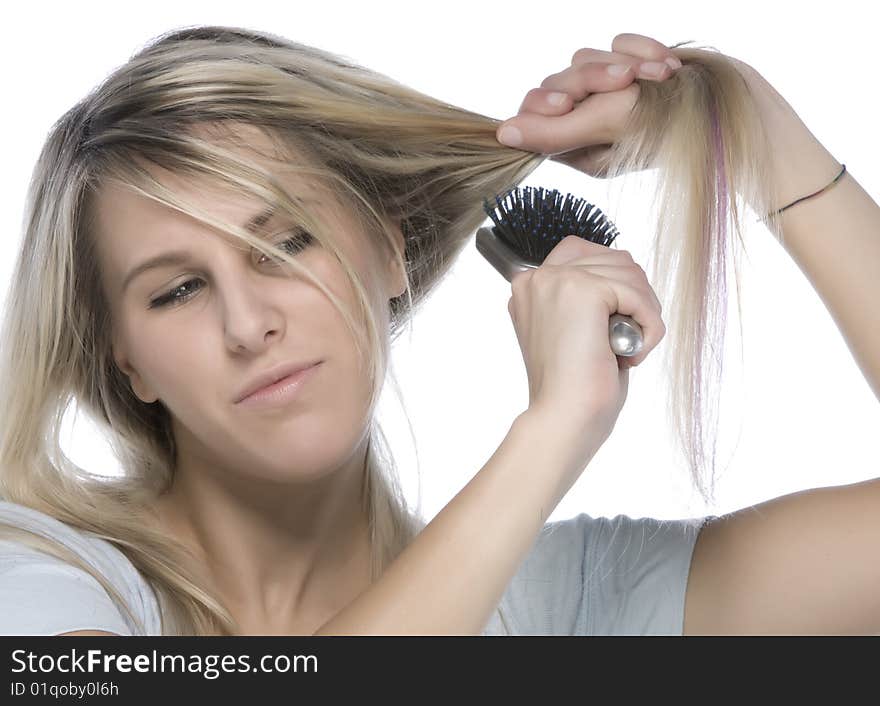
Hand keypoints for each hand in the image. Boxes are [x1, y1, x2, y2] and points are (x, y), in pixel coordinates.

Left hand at [495, 33, 681, 176]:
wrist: (738, 113)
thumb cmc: (671, 130)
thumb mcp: (605, 130)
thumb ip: (553, 132)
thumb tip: (504, 133)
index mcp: (577, 146)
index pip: (537, 113)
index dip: (546, 100)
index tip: (567, 102)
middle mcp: (591, 121)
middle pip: (562, 79)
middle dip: (593, 76)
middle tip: (625, 83)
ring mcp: (615, 96)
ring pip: (590, 57)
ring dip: (626, 62)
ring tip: (661, 77)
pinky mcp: (638, 71)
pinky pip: (622, 43)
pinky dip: (644, 49)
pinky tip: (669, 67)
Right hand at [508, 234, 664, 451]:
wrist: (563, 418)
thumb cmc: (570, 390)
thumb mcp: (570, 332)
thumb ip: (584, 299)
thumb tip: (623, 275)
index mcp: (528, 288)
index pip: (581, 253)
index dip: (611, 283)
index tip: (613, 324)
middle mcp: (536, 278)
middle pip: (612, 258)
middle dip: (633, 297)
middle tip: (628, 340)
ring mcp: (557, 280)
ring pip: (630, 273)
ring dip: (644, 313)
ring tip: (629, 350)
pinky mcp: (584, 290)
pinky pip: (639, 295)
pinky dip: (649, 326)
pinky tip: (633, 354)